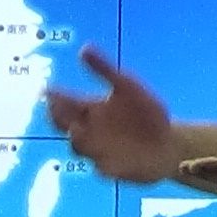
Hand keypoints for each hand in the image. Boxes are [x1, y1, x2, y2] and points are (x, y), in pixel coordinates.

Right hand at [45, 44, 179, 182]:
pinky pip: (101, 168)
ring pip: (78, 147)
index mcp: (91, 109)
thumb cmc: (146, 112)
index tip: (47, 89)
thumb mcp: (128, 86)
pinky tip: (102, 160)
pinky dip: (100, 164)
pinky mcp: (111, 169)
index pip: (65, 103)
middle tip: (57, 108)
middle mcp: (89, 130)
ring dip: (77, 139)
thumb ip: (105, 69)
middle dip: (57, 118)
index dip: (54, 97)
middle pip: (63, 125)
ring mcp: (98, 151)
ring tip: (77, 130)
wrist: (168, 142)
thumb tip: (83, 48)